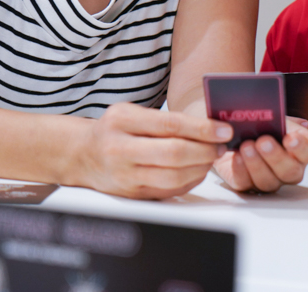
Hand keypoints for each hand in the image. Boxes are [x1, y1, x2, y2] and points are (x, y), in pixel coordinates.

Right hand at [74, 102, 232, 199]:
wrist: (83, 155)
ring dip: (201, 167)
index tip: (224, 130)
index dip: (202, 129)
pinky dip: (190, 181)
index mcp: (122, 121)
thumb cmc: (115, 130)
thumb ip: (165, 118)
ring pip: (173, 176)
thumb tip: (209, 125)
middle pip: (174, 154)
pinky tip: (198, 170)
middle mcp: (120, 149)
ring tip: (212, 157)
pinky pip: (168, 191)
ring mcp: (124, 175)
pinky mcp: (131, 194)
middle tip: (222, 145)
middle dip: (205, 150)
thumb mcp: (130, 112)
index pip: (170, 125)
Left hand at [213, 117, 307, 192]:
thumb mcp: (274, 117)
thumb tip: (301, 124)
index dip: (301, 146)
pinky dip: (241, 170)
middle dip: (276, 157)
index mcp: (300, 150)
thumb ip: (285, 119)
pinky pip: (246, 183)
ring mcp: (270, 181)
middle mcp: (289, 169)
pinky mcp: (247, 185)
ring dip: (256, 163)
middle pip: (290, 171)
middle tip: (263, 141)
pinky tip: (237, 157)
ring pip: (268, 181)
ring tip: (246, 146)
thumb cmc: (260, 126)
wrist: (235, 134)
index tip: (291, 138)